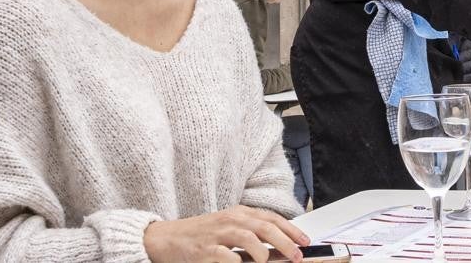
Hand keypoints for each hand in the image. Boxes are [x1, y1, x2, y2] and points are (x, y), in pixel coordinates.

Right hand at [144, 205, 309, 262]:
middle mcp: (230, 220)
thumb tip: (281, 250)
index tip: (305, 242)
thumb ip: (253, 235)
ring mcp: (217, 234)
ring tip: (266, 261)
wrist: (165, 239)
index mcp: (239, 213)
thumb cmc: (201, 236)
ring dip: (262, 252)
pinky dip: (237, 262)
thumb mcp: (229, 229)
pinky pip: (227, 256)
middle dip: (285, 242)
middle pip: (265, 227)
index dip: (291, 230)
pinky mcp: (204, 251)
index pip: (272, 218)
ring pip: (248, 238)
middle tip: (296, 256)